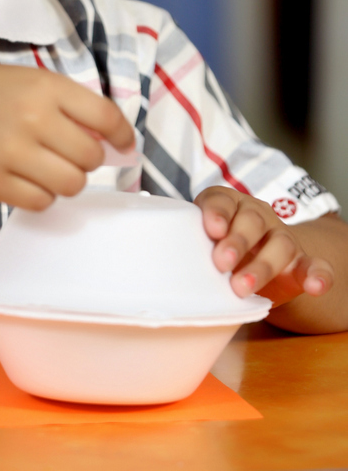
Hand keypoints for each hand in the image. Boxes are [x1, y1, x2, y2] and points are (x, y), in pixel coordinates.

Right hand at [0, 63, 133, 209]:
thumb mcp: (27, 80)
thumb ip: (67, 104)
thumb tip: (110, 141)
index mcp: (45, 86)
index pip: (106, 117)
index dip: (123, 137)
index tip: (124, 147)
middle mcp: (33, 117)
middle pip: (91, 157)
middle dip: (88, 160)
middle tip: (69, 154)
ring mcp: (13, 151)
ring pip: (72, 184)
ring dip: (68, 181)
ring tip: (48, 168)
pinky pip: (42, 202)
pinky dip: (42, 196)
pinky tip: (28, 180)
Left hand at [194, 186, 334, 307]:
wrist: (253, 266)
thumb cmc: (217, 252)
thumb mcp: (202, 244)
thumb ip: (192, 245)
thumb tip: (169, 264)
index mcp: (230, 205)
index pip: (222, 200)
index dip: (217, 212)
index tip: (212, 228)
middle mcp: (257, 217)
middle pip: (251, 221)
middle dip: (236, 241)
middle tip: (221, 263)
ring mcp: (280, 238)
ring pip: (279, 243)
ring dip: (262, 266)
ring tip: (242, 287)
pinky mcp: (300, 262)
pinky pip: (315, 265)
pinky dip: (318, 275)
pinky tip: (315, 286)